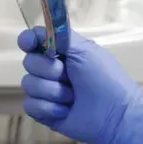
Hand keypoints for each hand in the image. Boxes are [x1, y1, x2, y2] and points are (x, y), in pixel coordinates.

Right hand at [18, 27, 142, 143]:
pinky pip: (30, 105)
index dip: (27, 41)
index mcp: (60, 53)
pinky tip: (66, 112)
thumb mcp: (85, 50)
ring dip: (54, 92)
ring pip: (29, 85)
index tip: (29, 45)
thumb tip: (35, 29)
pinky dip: (49, 108)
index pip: (32, 41)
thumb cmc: (104, 78)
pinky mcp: (43, 112)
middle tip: (70, 78)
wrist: (115, 114)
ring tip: (73, 98)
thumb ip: (60, 36)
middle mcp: (49, 70)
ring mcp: (45, 92)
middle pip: (29, 63)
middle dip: (50, 71)